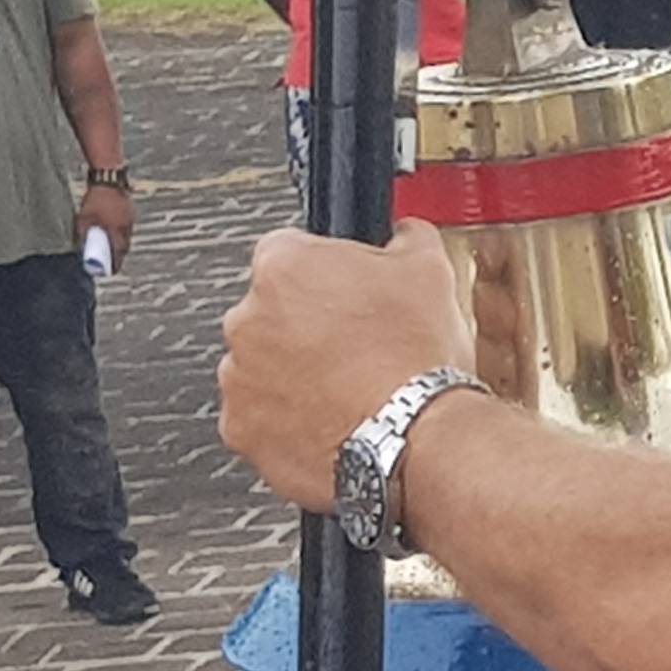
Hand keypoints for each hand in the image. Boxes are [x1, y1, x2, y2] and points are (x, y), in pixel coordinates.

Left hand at [78, 183, 133, 271]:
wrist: (109, 179)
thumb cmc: (97, 199)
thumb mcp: (84, 218)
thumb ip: (83, 234)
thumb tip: (79, 247)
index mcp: (117, 232)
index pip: (118, 254)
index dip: (114, 264)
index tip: (109, 271)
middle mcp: (126, 228)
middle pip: (123, 248)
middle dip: (117, 256)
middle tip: (108, 261)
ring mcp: (129, 219)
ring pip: (125, 238)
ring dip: (118, 244)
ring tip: (109, 246)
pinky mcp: (129, 212)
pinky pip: (125, 228)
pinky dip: (119, 233)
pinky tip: (111, 230)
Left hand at [218, 221, 476, 515]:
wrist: (413, 436)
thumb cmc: (416, 358)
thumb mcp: (432, 271)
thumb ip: (407, 239)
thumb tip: (405, 234)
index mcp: (285, 267)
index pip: (291, 250)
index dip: (327, 270)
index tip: (349, 288)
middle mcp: (247, 318)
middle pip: (273, 310)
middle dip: (307, 324)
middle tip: (359, 343)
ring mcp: (238, 377)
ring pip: (264, 365)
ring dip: (296, 372)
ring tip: (351, 387)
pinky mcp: (241, 429)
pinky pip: (260, 417)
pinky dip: (289, 419)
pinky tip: (335, 418)